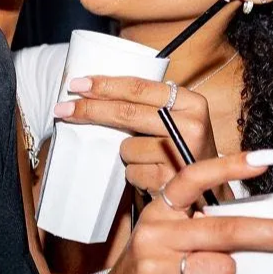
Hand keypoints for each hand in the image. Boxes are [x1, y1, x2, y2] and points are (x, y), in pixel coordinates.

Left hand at [52, 70, 221, 199]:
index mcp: (192, 102)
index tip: (76, 84)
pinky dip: (134, 174)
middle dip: (89, 110)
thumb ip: (151, 104)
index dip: (105, 84)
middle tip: (62, 109)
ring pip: (126, 148)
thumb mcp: (178, 118)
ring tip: (148, 159)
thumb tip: (95, 90)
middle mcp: (192, 126)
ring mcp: (182, 155)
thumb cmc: (184, 148)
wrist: (210, 189)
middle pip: (126, 114)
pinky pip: (132, 172)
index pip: (139, 87)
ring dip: (126, 154)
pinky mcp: (171, 181)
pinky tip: (152, 174)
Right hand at [61, 151, 272, 273]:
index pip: (193, 177)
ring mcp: (152, 266)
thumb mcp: (167, 240)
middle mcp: (155, 232)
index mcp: (160, 211)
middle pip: (227, 229)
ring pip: (222, 270)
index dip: (230, 166)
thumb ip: (200, 225)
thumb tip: (257, 219)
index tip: (266, 159)